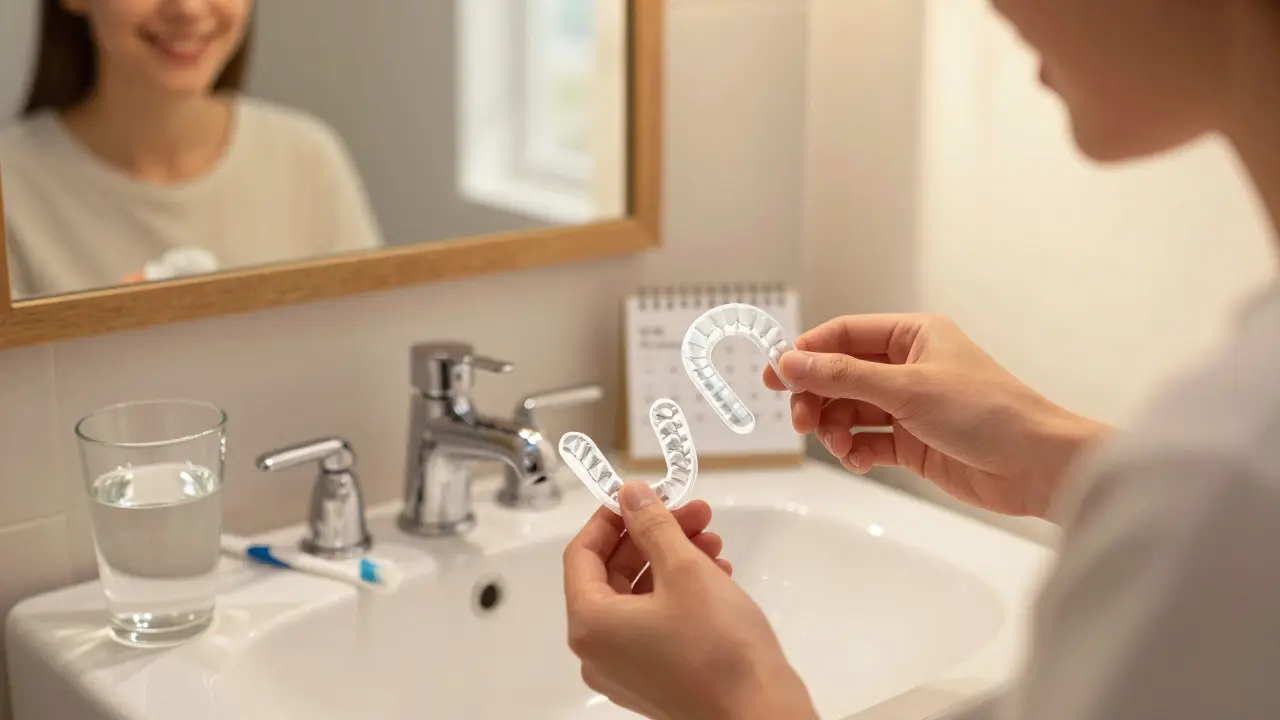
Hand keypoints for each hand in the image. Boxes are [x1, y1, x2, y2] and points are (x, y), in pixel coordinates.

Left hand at [564, 482, 817, 719]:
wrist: (760, 715)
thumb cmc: (719, 646)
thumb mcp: (685, 570)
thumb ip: (653, 525)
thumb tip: (630, 494)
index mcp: (590, 625)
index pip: (582, 554)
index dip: (611, 518)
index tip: (642, 495)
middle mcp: (598, 652)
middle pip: (613, 574)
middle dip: (654, 537)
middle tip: (694, 513)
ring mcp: (626, 670)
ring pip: (639, 597)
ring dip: (672, 561)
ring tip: (712, 543)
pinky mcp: (655, 680)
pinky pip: (654, 623)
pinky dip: (679, 594)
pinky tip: (715, 575)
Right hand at [764, 314, 1109, 517]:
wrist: (1035, 466)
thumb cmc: (986, 413)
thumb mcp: (907, 388)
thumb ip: (843, 377)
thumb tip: (790, 362)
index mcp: (914, 335)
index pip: (845, 334)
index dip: (808, 353)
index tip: (776, 375)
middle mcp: (909, 366)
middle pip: (840, 375)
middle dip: (817, 397)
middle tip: (801, 421)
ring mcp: (910, 405)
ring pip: (850, 410)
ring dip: (835, 428)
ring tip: (840, 446)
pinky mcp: (913, 442)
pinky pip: (868, 440)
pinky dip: (856, 450)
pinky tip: (859, 461)